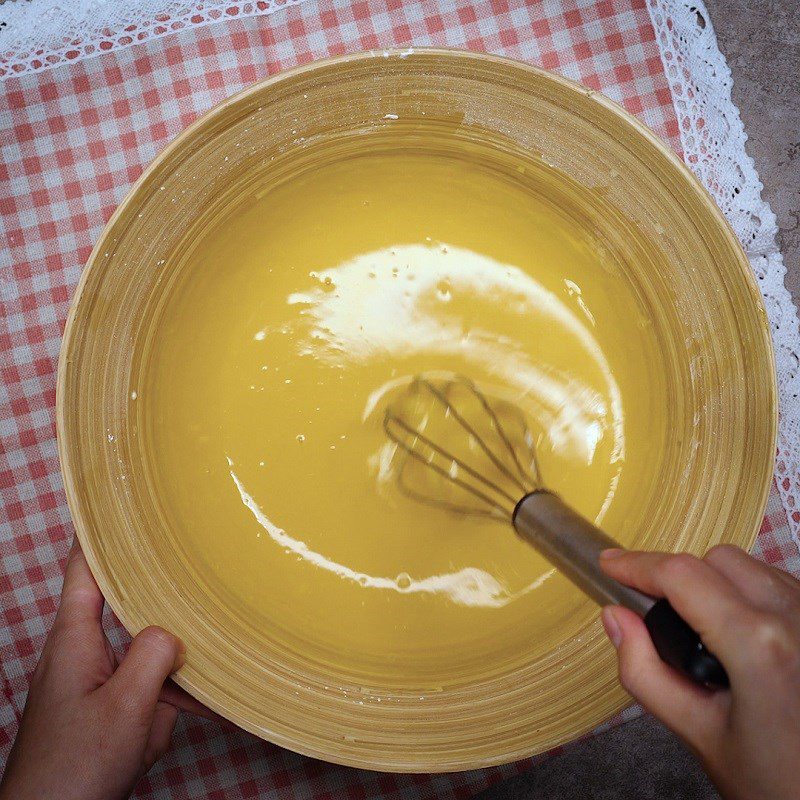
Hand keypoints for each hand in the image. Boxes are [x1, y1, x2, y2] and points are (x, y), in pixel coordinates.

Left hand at [0, 542, 217, 799]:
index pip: (85, 572)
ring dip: (166, 683)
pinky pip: (144, 694)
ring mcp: (93, 684)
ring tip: (175, 703)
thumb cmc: (74, 768)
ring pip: (143, 659)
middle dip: (163, 625)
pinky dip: (162, 709)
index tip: (120, 507)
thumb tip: (170, 632)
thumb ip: (154, 655)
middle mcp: (81, 654)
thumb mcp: (127, 707)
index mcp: (74, 641)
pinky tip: (177, 728)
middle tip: (195, 595)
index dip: (100, 537)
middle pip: (128, 614)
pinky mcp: (104, 710)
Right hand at [600, 545, 799, 799]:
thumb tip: (616, 618)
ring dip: (718, 582)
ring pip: (754, 567)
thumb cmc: (779, 783)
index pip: (682, 576)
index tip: (610, 564)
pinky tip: (744, 635)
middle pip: (718, 561)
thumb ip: (645, 672)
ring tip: (705, 629)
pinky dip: (753, 595)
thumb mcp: (698, 734)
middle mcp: (796, 618)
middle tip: (657, 611)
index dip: (637, 564)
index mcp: (758, 645)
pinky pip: (783, 586)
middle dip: (679, 576)